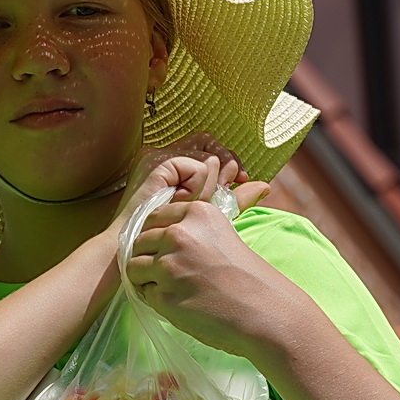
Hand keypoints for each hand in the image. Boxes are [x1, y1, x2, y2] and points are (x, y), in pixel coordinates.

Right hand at [114, 132, 265, 228]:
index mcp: (171, 162)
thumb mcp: (205, 214)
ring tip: (193, 205)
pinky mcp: (157, 163)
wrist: (133, 254)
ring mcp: (158, 156)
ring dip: (210, 186)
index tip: (239, 181)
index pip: (209, 145)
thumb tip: (265, 185)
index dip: (228, 160)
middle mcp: (162, 153)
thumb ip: (233, 198)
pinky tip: (184, 202)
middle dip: (226, 168)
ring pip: (209, 158)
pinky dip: (200, 188)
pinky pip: (198, 167)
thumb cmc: (165, 240)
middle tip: (225, 191)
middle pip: (211, 145)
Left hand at [123, 172, 291, 359]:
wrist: (266, 312)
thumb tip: (157, 233)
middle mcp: (179, 234)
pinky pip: (144, 293)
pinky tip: (180, 303)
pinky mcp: (164, 296)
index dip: (155, 235)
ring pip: (134, 266)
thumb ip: (193, 229)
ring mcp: (169, 266)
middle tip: (170, 273)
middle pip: (140, 241)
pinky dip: (155, 300)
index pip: (153, 217)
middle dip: (149, 256)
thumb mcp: (223, 235)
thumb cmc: (249, 278)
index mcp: (197, 213)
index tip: (165, 249)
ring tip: (172, 288)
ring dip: (147, 278)